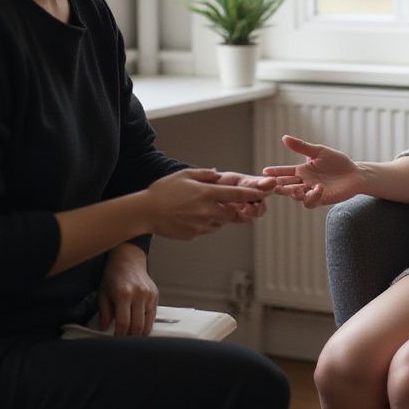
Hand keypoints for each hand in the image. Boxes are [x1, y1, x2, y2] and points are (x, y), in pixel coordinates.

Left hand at [97, 244, 157, 335]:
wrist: (128, 260)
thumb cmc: (113, 276)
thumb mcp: (103, 293)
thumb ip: (104, 312)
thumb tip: (104, 328)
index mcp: (123, 294)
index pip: (124, 323)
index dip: (120, 336)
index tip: (116, 340)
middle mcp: (138, 294)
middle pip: (137, 326)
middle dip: (131, 337)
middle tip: (125, 342)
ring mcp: (148, 294)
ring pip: (147, 323)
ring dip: (140, 333)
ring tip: (133, 337)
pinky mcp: (155, 294)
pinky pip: (153, 315)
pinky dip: (147, 324)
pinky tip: (140, 327)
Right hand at [142, 168, 274, 239]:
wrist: (145, 212)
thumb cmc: (163, 191)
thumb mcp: (184, 175)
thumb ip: (204, 174)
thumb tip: (217, 174)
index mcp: (207, 194)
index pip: (237, 195)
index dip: (253, 195)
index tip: (263, 194)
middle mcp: (208, 211)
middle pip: (234, 214)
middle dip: (238, 210)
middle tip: (239, 206)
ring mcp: (202, 225)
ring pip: (221, 223)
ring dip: (221, 216)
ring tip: (205, 208)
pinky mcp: (195, 235)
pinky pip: (208, 229)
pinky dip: (207, 223)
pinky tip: (193, 216)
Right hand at [262, 135, 365, 208]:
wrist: (354, 173)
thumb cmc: (337, 161)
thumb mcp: (318, 151)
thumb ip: (301, 147)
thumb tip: (284, 137)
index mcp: (302, 170)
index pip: (285, 172)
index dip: (275, 172)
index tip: (265, 171)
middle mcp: (304, 182)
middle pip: (287, 185)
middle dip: (279, 185)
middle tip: (272, 185)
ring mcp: (311, 192)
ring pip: (296, 195)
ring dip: (293, 193)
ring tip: (292, 189)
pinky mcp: (321, 199)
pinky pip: (311, 202)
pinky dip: (311, 196)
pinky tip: (317, 187)